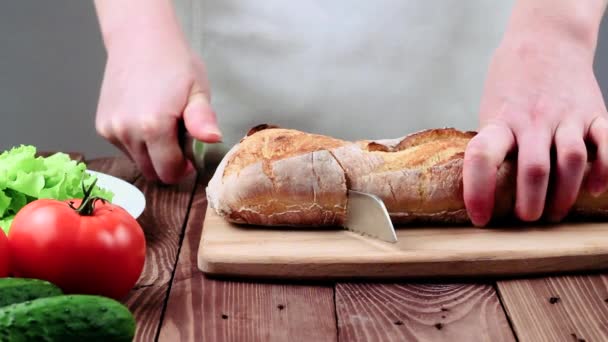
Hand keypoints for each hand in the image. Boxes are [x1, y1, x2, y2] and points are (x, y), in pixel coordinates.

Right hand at [94, 0, 221, 183]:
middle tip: (179, 140)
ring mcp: (111, 129)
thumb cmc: (174, 63)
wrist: (140, 39)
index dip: (184, 170)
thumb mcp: (197, 91)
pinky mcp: (102, 126)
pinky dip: (138, 144)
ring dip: (153, 154)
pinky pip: (125, 149)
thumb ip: (203, 119)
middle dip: (169, 164)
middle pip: (151, 172)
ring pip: (138, 161)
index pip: (168, 172)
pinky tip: (146, 120)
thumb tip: (213, 139)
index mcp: (153, 126)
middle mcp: (127, 131)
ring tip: (163, 125)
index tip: (191, 158)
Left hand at [463, 4, 607, 225]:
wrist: (546, 40)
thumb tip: (487, 189)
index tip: (480, 217)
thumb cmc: (511, 83)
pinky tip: (595, 187)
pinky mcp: (594, 113)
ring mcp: (566, 116)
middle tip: (527, 219)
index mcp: (501, 120)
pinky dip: (605, 170)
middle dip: (531, 204)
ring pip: (571, 161)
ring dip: (564, 195)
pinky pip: (607, 144)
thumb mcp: (491, 111)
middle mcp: (533, 119)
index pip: (482, 157)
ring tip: (555, 213)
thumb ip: (494, 144)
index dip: (478, 191)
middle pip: (534, 169)